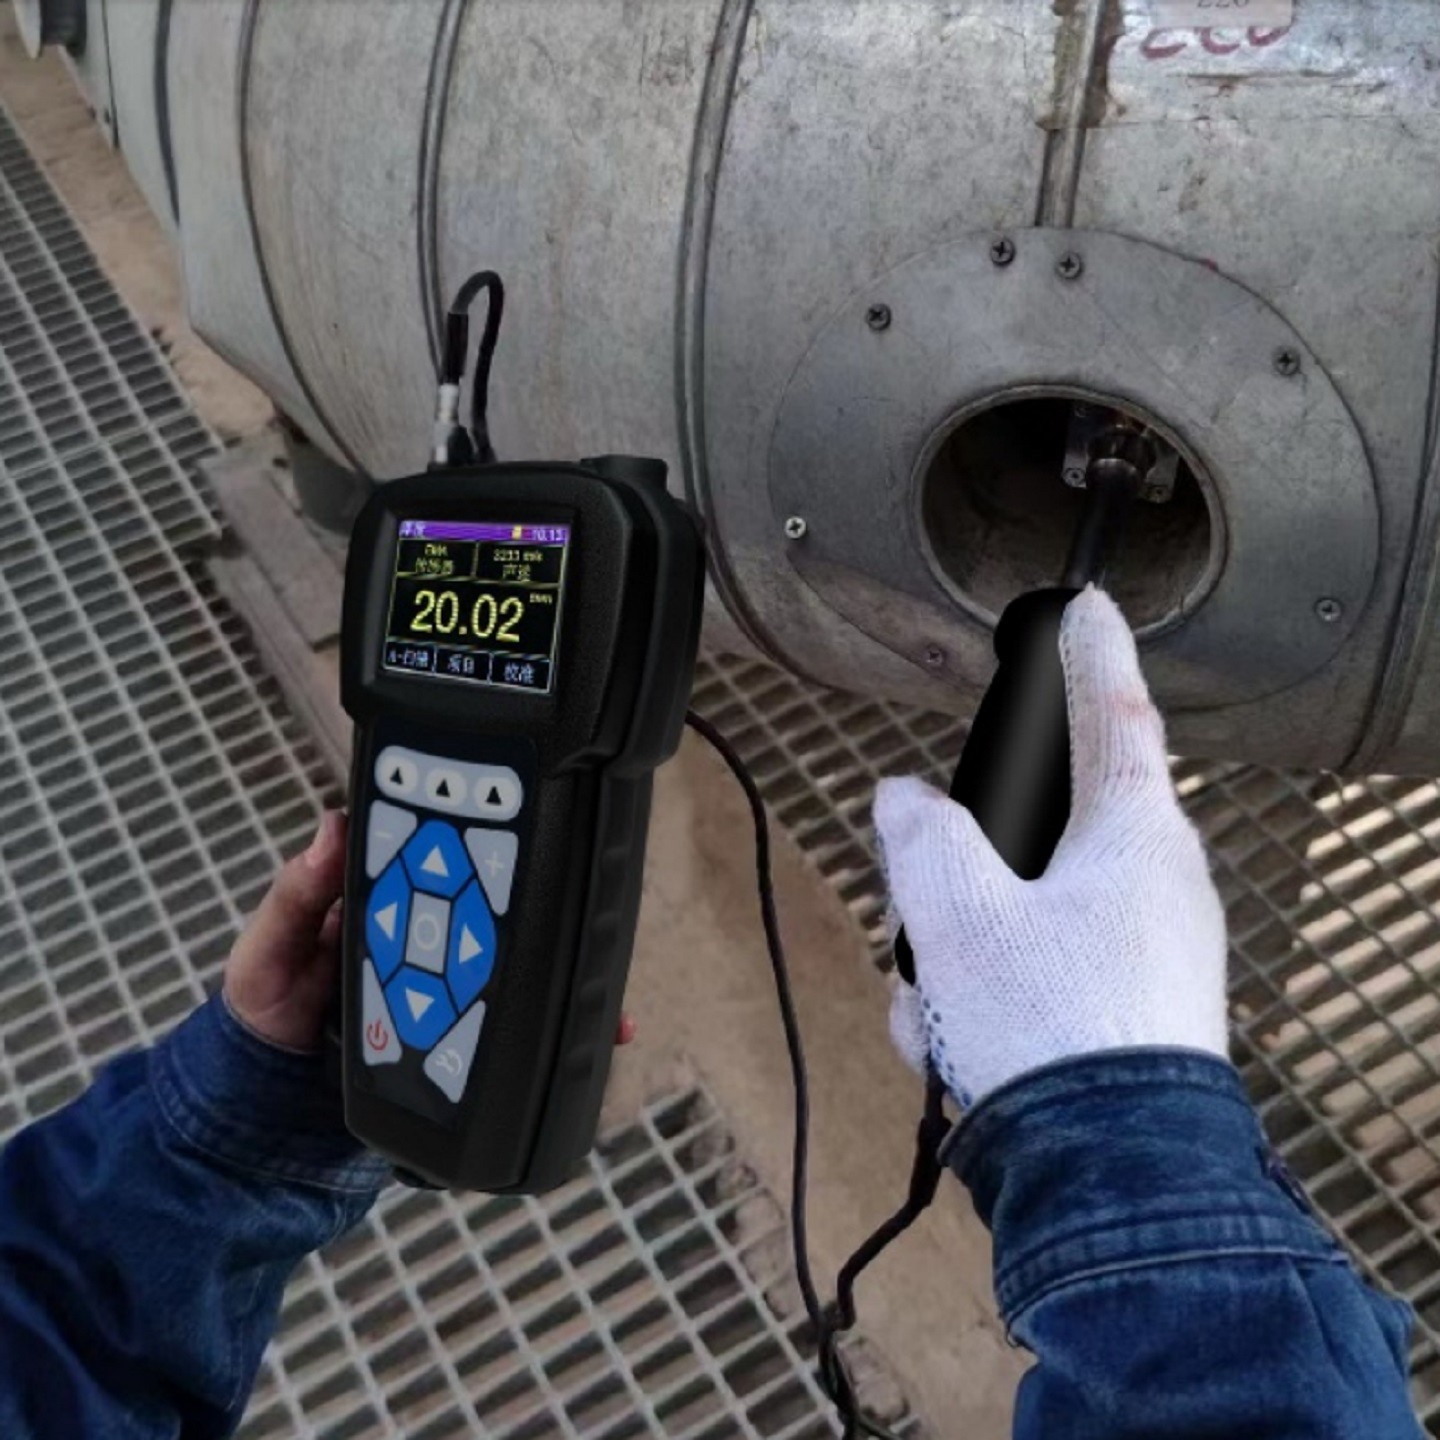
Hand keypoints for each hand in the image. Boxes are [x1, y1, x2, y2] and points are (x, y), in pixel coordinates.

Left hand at [224, 812, 639, 1052]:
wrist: (267, 1108)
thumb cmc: (264, 1013)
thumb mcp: (266, 951)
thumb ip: (295, 898)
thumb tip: (332, 827)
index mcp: (385, 904)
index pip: (442, 861)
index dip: (483, 845)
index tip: (523, 830)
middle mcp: (430, 938)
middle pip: (499, 916)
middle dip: (551, 914)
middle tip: (586, 911)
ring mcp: (452, 987)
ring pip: (521, 969)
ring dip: (566, 971)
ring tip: (607, 979)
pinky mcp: (464, 1036)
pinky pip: (516, 1028)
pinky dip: (559, 1029)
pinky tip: (604, 1031)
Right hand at [876, 586, 1227, 1107]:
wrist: (1110, 1178)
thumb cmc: (1051, 1026)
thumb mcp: (958, 911)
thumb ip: (921, 837)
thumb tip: (904, 801)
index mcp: (1134, 836)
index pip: (1115, 712)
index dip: (1091, 653)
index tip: (1085, 605)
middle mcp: (1150, 884)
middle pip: (1032, 833)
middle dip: (958, 871)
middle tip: (920, 902)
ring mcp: (1138, 954)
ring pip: (1015, 912)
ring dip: (954, 950)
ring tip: (933, 1004)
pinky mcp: (1118, 1013)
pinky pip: (1029, 977)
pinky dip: (978, 1001)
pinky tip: (952, 1043)